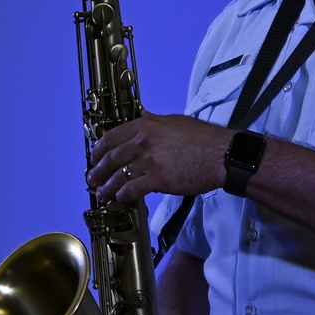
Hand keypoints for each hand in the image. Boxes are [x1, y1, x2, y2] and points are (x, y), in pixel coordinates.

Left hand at [86, 112, 231, 203]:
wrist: (222, 154)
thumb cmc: (203, 138)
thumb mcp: (175, 121)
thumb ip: (154, 120)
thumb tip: (142, 114)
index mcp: (146, 126)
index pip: (112, 136)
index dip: (99, 149)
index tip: (95, 157)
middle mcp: (144, 141)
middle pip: (111, 157)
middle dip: (98, 170)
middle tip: (92, 178)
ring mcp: (150, 161)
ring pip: (118, 175)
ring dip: (106, 187)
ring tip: (102, 194)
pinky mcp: (159, 179)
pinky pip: (132, 189)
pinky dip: (123, 196)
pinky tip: (120, 200)